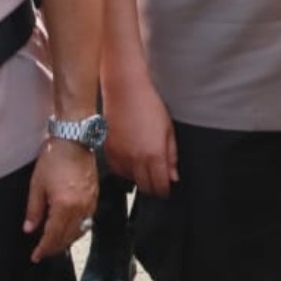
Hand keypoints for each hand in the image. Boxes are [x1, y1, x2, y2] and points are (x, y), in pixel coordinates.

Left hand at [25, 138, 96, 262]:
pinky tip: (68, 227)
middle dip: (54, 247)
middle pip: (67, 237)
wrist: (74, 140)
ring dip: (66, 240)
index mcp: (64, 206)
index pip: (53, 236)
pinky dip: (77, 228)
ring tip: (54, 241)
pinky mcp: (95, 197)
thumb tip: (29, 229)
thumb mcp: (37, 185)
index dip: (43, 249)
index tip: (35, 256)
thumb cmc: (54, 158)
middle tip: (42, 252)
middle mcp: (80, 208)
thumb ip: (33, 210)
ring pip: (79, 231)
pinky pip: (87, 220)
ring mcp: (90, 203)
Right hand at [105, 73, 177, 196]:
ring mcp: (119, 156)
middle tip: (157, 180)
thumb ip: (171, 155)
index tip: (166, 188)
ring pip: (130, 179)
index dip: (164, 190)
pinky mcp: (107, 151)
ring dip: (138, 176)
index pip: (159, 186)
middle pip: (144, 187)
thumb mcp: (169, 129)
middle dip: (153, 187)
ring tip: (144, 163)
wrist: (124, 90)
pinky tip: (130, 157)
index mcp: (153, 155)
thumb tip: (173, 175)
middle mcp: (135, 159)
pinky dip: (124, 168)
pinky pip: (117, 169)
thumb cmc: (148, 104)